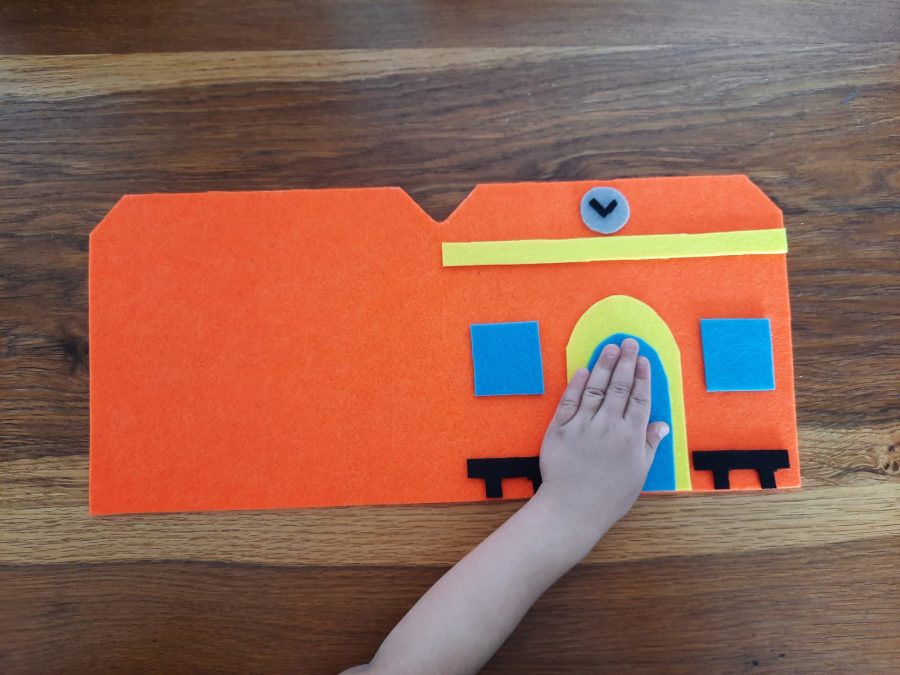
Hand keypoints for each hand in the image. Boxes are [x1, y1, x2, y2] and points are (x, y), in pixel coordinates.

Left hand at [537, 338, 669, 541]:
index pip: (639, 399)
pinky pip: (569, 401)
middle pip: (620, 387)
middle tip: (629, 342)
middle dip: (626, 362)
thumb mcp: (638, 473)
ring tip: (610, 348)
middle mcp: (608, 427)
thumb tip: (662, 425)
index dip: (642, 377)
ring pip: (596, 389)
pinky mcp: (559, 429)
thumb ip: (649, 445)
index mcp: (631, 437)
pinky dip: (577, 384)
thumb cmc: (609, 497)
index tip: (644, 360)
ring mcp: (582, 426)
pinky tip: (584, 370)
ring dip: (604, 365)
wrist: (572, 509)